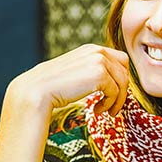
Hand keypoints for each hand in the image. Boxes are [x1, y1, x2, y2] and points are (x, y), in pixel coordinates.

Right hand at [9, 44, 129, 115]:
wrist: (37, 92)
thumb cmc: (53, 88)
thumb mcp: (75, 74)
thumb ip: (91, 72)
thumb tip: (110, 83)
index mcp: (90, 49)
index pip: (120, 60)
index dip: (120, 78)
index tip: (112, 95)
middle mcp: (96, 51)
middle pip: (124, 70)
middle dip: (122, 90)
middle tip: (112, 106)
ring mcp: (99, 61)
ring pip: (123, 82)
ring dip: (116, 100)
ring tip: (105, 112)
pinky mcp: (100, 74)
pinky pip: (116, 92)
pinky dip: (110, 104)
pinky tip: (97, 111)